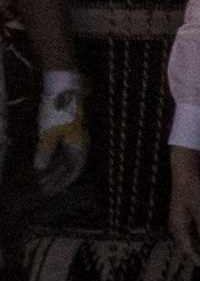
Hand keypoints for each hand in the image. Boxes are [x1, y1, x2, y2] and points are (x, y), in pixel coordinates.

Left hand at [34, 72, 84, 197]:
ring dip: (53, 170)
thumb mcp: (49, 132)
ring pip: (64, 159)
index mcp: (79, 146)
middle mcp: (78, 144)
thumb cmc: (58, 111)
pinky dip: (52, 159)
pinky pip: (60, 151)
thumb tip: (39, 169)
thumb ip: (45, 151)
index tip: (50, 191)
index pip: (73, 170)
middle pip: (69, 167)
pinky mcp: (65, 131)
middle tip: (43, 189)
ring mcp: (72, 137)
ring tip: (41, 179)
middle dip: (56, 179)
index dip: (62, 182)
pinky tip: (43, 163)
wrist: (62, 89)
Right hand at [164, 146, 199, 272]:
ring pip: (189, 240)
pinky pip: (191, 233)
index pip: (187, 249)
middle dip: (199, 257)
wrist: (186, 172)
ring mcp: (180, 221)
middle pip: (187, 246)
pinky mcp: (185, 216)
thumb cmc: (194, 189)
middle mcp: (177, 226)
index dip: (197, 260)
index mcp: (179, 226)